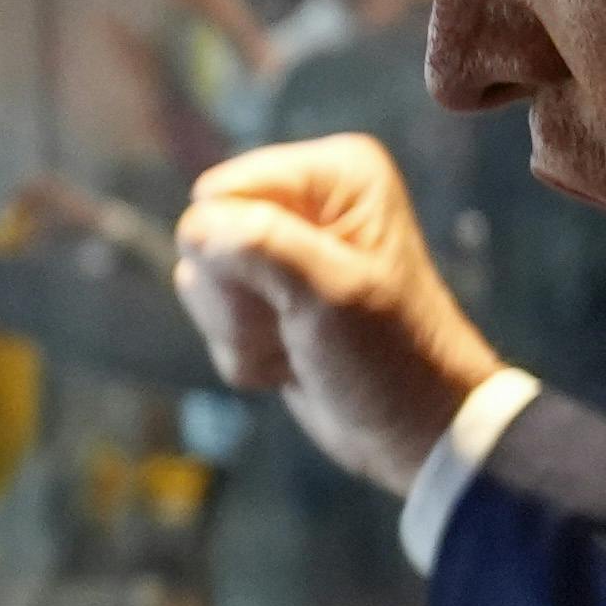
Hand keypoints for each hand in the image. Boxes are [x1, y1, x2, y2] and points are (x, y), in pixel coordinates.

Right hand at [175, 133, 506, 484]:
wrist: (411, 430)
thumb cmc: (391, 357)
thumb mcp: (331, 294)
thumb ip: (260, 245)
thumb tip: (195, 225)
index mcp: (335, 175)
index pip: (222, 192)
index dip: (235, 251)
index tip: (290, 291)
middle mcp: (307, 201)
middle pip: (203, 238)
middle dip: (239, 299)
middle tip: (296, 324)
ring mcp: (283, 249)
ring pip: (201, 282)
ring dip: (242, 331)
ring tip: (299, 344)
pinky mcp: (267, 294)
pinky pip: (213, 318)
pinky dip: (247, 352)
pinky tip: (294, 359)